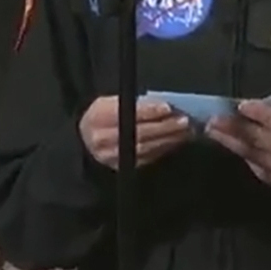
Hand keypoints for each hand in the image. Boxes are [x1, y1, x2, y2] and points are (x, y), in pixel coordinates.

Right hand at [78, 97, 193, 168]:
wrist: (85, 139)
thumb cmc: (104, 115)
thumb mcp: (112, 101)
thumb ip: (135, 103)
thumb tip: (165, 106)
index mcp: (98, 116)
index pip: (126, 113)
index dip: (148, 111)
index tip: (168, 107)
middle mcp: (101, 139)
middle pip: (138, 134)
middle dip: (164, 127)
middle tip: (184, 120)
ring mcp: (110, 156)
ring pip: (144, 148)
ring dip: (168, 139)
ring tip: (185, 131)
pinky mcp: (120, 167)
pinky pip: (146, 158)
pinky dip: (163, 149)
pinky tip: (175, 141)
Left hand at [205, 99, 270, 186]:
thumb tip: (255, 105)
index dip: (259, 114)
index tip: (240, 106)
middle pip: (259, 139)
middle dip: (234, 128)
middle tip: (214, 118)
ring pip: (250, 153)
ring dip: (228, 140)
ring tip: (212, 130)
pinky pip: (251, 162)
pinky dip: (238, 151)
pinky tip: (225, 141)